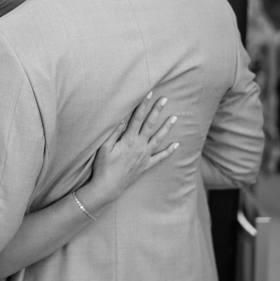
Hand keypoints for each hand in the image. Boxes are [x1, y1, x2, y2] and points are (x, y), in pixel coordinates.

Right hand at [83, 92, 177, 208]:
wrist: (108, 187)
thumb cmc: (103, 166)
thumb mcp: (104, 147)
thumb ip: (114, 132)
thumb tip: (122, 117)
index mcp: (129, 140)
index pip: (137, 118)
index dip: (143, 105)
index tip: (149, 93)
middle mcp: (140, 146)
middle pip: (150, 125)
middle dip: (157, 111)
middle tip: (165, 99)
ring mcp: (145, 156)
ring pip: (158, 139)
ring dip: (167, 127)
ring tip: (175, 117)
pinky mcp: (146, 165)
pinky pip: (160, 158)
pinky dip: (169, 151)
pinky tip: (176, 145)